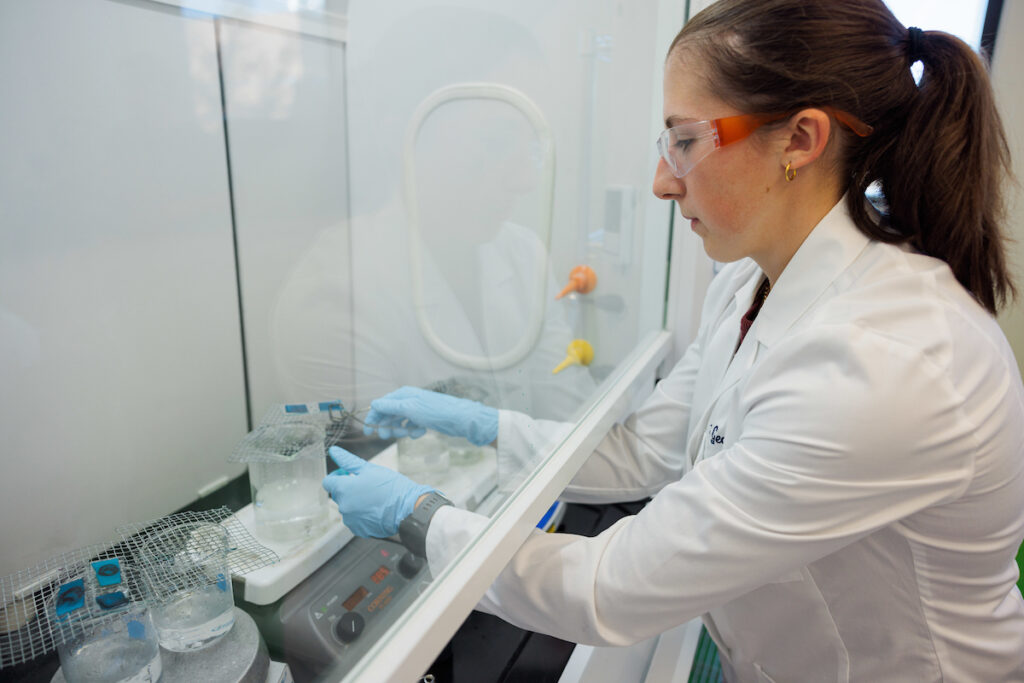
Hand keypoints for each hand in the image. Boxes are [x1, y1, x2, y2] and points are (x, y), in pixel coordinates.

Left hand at [322, 446, 433, 537]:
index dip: (337, 475)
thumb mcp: (369, 469)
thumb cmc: (391, 488)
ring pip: (347, 507)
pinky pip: (355, 519)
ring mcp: (351, 520)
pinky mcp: (359, 530)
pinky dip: (362, 514)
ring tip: (373, 496)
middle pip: (337, 495)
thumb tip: (334, 451)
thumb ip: (348, 461)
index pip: (328, 482)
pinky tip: (374, 508)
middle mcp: (344, 507)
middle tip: (365, 483)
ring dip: (355, 501)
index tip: (347, 473)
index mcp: (344, 490)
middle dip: (347, 488)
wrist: (408, 508)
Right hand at [362, 386, 497, 445]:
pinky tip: (420, 432)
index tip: (368, 430)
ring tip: (407, 434)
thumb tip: (374, 404)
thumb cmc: (436, 411)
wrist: (460, 419)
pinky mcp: (424, 419)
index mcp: (404, 394)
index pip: (381, 404)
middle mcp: (409, 400)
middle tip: (388, 436)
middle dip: (387, 425)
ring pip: (400, 421)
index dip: (374, 417)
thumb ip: (391, 407)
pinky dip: (413, 431)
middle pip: (389, 414)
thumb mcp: (410, 408)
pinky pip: (411, 426)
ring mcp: (417, 410)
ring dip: (400, 429)